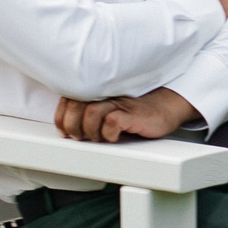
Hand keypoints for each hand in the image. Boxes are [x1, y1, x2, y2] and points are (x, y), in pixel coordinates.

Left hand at [54, 86, 196, 142]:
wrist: (165, 107)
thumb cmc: (135, 110)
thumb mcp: (108, 107)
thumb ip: (88, 110)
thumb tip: (67, 127)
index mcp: (97, 89)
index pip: (67, 100)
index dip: (62, 118)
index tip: (64, 131)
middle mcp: (106, 93)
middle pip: (75, 105)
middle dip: (72, 126)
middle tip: (79, 137)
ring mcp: (119, 102)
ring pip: (91, 113)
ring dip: (89, 130)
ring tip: (96, 137)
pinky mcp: (132, 114)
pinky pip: (112, 122)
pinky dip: (108, 133)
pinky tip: (113, 137)